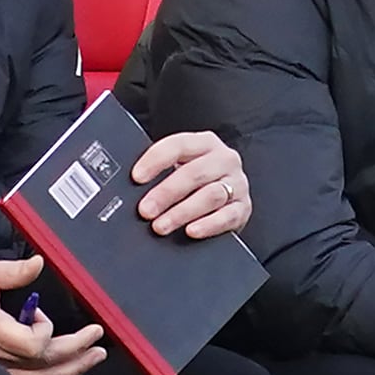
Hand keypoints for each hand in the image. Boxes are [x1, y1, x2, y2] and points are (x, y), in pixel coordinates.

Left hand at [133, 132, 250, 238]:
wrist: (226, 199)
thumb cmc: (196, 181)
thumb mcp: (180, 167)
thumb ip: (162, 171)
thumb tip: (131, 186)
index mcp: (205, 143)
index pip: (179, 145)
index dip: (156, 160)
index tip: (136, 177)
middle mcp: (224, 159)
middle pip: (194, 173)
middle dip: (166, 193)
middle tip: (146, 210)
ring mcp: (237, 183)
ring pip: (210, 195)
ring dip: (182, 212)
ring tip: (161, 226)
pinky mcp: (243, 208)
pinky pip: (227, 216)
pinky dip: (208, 225)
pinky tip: (191, 231)